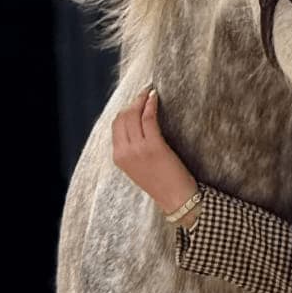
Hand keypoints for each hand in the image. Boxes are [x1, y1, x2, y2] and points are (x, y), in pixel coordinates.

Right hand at [111, 87, 196, 215]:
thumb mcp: (139, 169)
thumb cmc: (162, 184)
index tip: (134, 102)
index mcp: (118, 158)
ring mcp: (137, 149)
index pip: (115, 126)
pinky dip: (150, 104)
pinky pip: (148, 118)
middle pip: (122, 117)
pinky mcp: (153, 146)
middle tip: (143, 93)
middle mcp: (124, 152)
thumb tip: (136, 127)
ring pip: (133, 115)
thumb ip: (132, 150)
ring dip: (141, 100)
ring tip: (149, 93)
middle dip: (132, 102)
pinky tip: (155, 97)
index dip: (124, 111)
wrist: (176, 199)